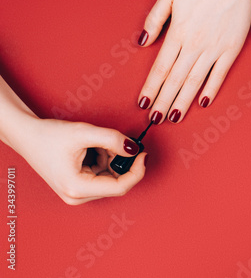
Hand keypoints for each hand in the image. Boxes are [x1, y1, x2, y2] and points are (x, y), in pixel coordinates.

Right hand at [16, 118, 146, 204]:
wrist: (27, 136)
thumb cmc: (49, 136)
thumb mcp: (84, 132)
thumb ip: (112, 139)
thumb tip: (134, 149)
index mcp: (77, 188)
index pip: (120, 187)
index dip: (137, 171)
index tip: (144, 154)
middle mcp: (77, 196)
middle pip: (116, 182)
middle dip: (121, 161)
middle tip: (117, 141)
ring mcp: (77, 193)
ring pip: (110, 177)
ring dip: (112, 159)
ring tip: (97, 143)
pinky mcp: (78, 186)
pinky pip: (102, 175)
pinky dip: (104, 159)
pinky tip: (93, 148)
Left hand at [137, 0, 250, 123]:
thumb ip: (154, 19)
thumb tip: (143, 41)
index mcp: (178, 33)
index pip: (160, 68)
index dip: (151, 88)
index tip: (144, 103)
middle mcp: (195, 45)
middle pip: (175, 80)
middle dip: (163, 102)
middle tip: (155, 119)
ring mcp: (214, 49)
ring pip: (195, 81)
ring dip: (183, 101)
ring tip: (175, 116)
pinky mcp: (231, 49)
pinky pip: (219, 74)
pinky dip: (211, 89)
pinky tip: (203, 102)